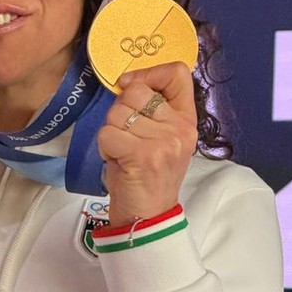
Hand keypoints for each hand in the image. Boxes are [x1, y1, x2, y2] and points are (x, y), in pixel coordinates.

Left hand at [97, 62, 197, 227]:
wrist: (148, 217)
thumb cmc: (147, 175)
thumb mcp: (160, 137)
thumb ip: (153, 109)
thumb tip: (128, 82)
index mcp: (186, 120)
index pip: (178, 73)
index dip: (148, 74)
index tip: (132, 87)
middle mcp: (180, 128)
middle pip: (136, 91)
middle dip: (120, 110)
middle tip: (126, 135)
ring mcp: (164, 142)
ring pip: (117, 112)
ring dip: (111, 131)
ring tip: (122, 151)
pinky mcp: (142, 155)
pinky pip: (107, 133)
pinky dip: (104, 147)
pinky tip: (116, 160)